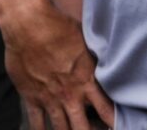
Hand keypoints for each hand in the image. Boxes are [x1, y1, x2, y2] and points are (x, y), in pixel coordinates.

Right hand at [0, 2, 115, 129]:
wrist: (29, 25)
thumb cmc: (59, 27)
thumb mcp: (85, 41)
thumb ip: (92, 59)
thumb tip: (104, 59)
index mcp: (86, 80)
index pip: (106, 109)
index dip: (113, 121)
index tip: (117, 126)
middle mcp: (70, 94)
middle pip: (83, 127)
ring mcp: (50, 98)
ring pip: (61, 128)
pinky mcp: (31, 97)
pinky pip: (36, 122)